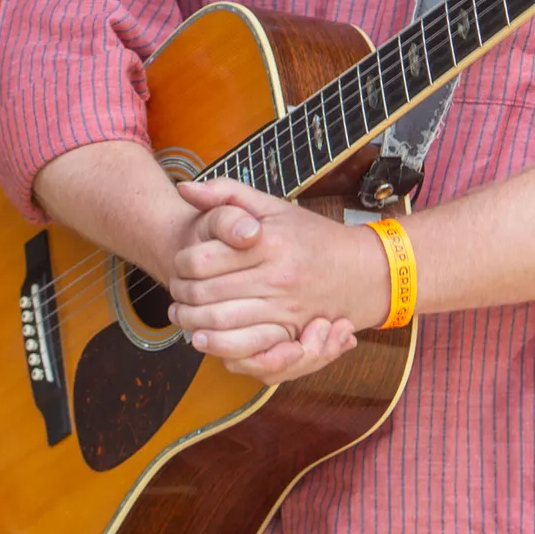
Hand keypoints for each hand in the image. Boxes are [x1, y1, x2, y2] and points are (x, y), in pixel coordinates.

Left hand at [167, 176, 389, 384]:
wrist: (360, 270)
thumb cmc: (311, 235)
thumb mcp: (272, 206)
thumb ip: (227, 193)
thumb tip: (185, 187)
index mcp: (268, 242)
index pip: (205, 259)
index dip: (182, 263)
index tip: (179, 263)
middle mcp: (276, 277)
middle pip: (207, 294)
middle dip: (181, 294)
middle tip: (174, 291)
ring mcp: (284, 309)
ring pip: (220, 323)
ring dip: (191, 321)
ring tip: (181, 312)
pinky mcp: (289, 333)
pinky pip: (244, 347)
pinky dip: (216, 345)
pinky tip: (203, 335)